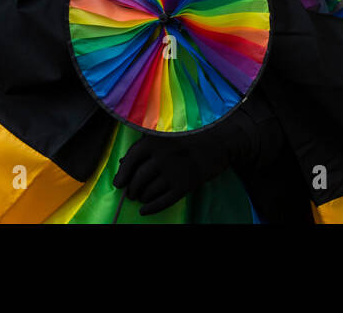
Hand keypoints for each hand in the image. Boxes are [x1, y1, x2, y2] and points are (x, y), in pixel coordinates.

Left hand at [113, 102, 270, 214]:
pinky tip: (145, 211)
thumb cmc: (194, 132)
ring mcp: (175, 170)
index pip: (130, 160)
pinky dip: (151, 208)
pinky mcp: (186, 184)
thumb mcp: (168, 132)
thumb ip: (145, 143)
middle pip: (138, 179)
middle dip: (132, 190)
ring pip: (149, 192)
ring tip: (142, 198)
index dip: (122, 174)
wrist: (223, 139)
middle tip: (132, 193)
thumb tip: (122, 163)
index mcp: (156, 139)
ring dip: (143, 198)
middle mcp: (162, 155)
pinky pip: (164, 201)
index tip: (118, 183)